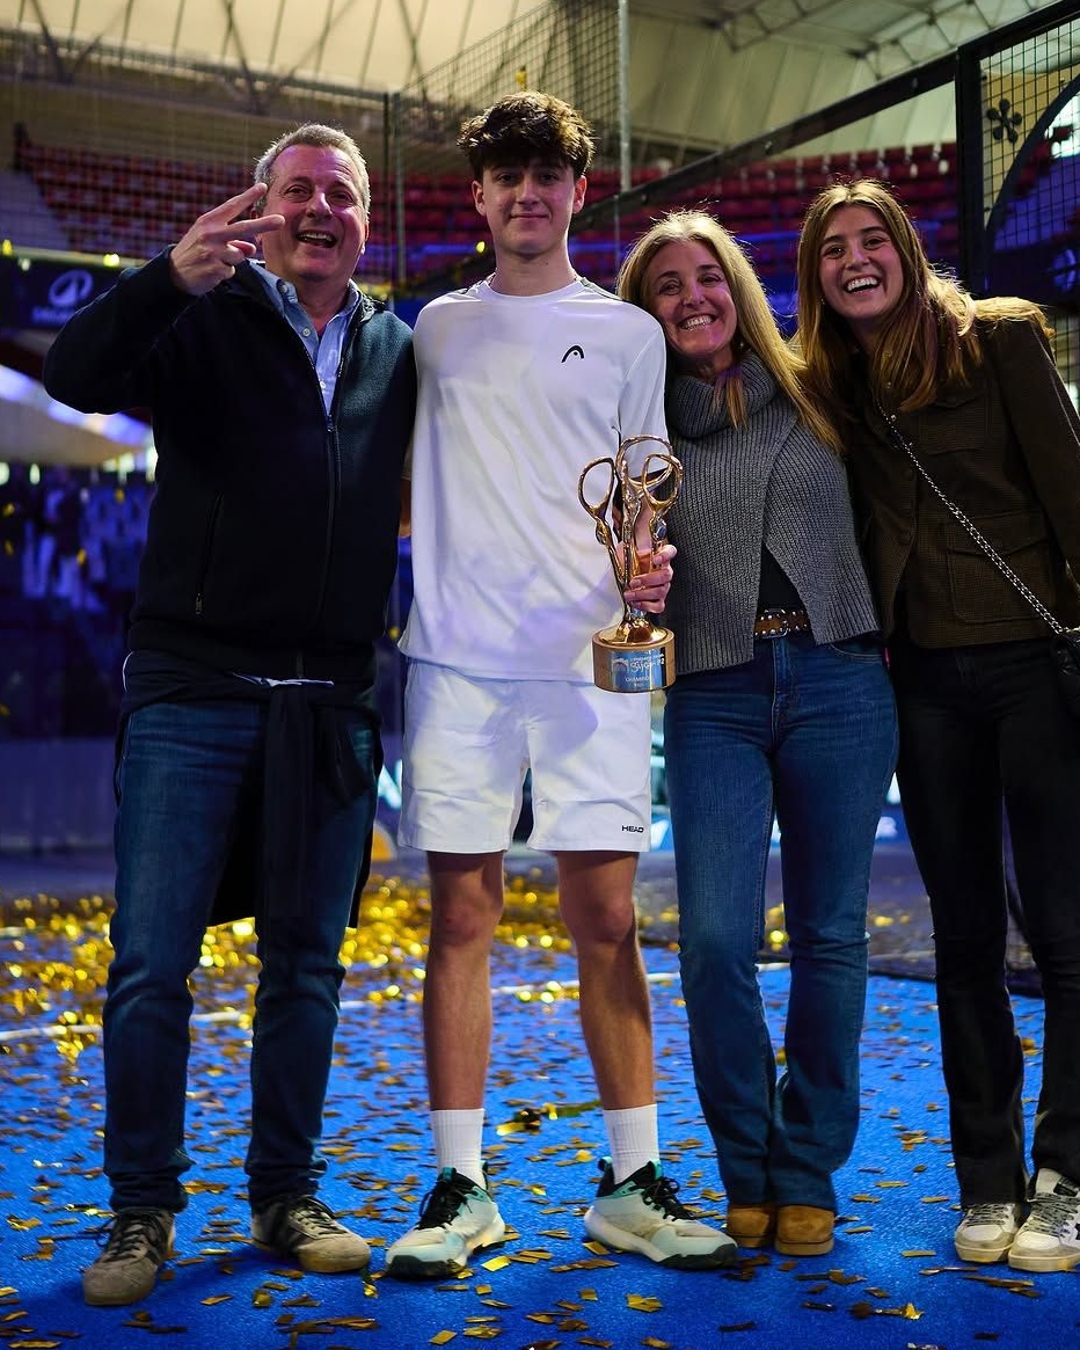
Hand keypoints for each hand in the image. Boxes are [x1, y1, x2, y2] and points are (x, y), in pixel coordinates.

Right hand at [168, 184, 284, 295]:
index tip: (263, 187)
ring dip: (232, 260)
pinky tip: (211, 271)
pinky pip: (232, 270)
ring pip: (240, 255)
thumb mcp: (209, 240)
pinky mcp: (215, 269)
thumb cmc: (195, 251)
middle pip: (243, 228)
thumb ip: (232, 240)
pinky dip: (225, 272)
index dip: (248, 196)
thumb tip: (252, 247)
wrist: (174, 273)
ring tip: (215, 260)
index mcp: (209, 221)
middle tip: (281, 220)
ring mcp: (213, 252)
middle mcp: (211, 234)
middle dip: (264, 224)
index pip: (232, 206)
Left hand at [624, 542, 675, 612]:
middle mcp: (664, 570)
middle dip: (648, 580)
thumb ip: (628, 552)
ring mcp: (663, 585)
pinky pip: (658, 606)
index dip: (665, 556)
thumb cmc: (627, 560)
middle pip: (666, 575)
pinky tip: (635, 602)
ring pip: (662, 591)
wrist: (624, 572)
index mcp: (660, 555)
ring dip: (643, 594)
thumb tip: (622, 558)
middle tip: (633, 582)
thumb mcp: (626, 553)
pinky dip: (646, 605)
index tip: (655, 559)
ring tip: (629, 594)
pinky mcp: (658, 599)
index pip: (670, 551)